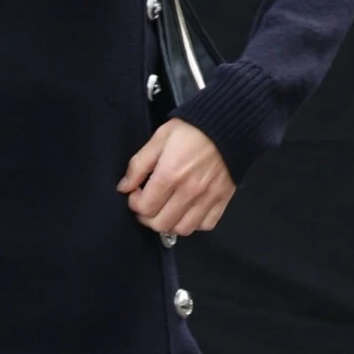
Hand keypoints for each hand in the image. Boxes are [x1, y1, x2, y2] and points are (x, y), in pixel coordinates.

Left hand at [120, 119, 235, 238]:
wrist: (229, 124)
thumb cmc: (193, 129)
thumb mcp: (159, 138)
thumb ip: (139, 164)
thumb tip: (124, 187)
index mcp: (170, 175)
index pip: (145, 208)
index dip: (135, 203)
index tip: (136, 193)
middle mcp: (189, 191)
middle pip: (161, 224)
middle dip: (148, 217)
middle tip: (148, 203)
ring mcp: (207, 198)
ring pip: (182, 229)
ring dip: (170, 223)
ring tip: (166, 210)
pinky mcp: (222, 199)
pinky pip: (206, 225)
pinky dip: (194, 223)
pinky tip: (187, 211)